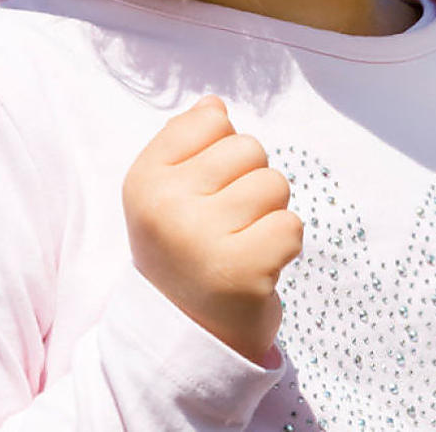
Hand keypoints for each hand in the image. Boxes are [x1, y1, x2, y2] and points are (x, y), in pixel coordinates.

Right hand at [120, 94, 303, 367]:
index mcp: (144, 180)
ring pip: (274, 185)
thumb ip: (186, 141)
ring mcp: (202, 239)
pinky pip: (292, 225)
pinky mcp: (243, 271)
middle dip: (249, 183)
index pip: (213, 119)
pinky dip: (283, 246)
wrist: (188, 332)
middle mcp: (166, 207)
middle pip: (250, 148)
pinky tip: (256, 266)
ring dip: (268, 214)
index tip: (202, 191)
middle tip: (225, 226)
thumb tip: (214, 104)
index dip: (222, 152)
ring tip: (240, 244)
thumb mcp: (166, 193)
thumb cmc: (186, 249)